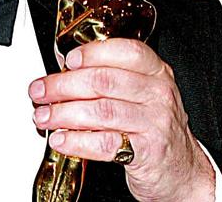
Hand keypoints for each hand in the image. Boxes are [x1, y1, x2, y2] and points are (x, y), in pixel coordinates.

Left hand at [28, 38, 214, 201]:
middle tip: (40, 92)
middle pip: (104, 81)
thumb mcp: (142, 94)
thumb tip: (64, 72)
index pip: (125, 51)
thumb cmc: (153, 126)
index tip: (67, 60)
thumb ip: (112, 78)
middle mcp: (158, 94)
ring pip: (101, 111)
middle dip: (63, 85)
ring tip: (44, 117)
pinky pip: (105, 143)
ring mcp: (155, 122)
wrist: (181, 169)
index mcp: (156, 72)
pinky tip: (61, 139)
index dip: (93, 53)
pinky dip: (77, 141)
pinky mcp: (148, 152)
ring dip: (64, 113)